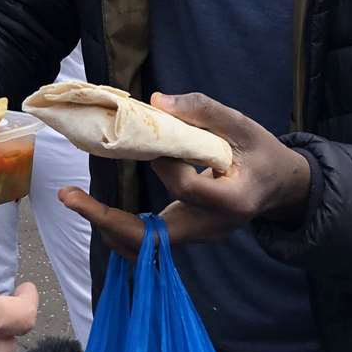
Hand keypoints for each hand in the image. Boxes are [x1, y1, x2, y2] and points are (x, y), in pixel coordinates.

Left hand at [58, 92, 312, 258]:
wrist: (281, 186)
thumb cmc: (262, 151)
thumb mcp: (241, 124)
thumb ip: (201, 110)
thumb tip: (154, 102)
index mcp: (232, 200)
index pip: (188, 189)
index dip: (165, 166)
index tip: (150, 143)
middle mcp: (212, 228)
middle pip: (154, 240)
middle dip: (108, 220)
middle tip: (69, 197)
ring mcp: (199, 237)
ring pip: (147, 249)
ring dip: (108, 227)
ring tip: (75, 201)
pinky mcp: (189, 234)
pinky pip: (150, 243)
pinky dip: (121, 229)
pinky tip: (97, 209)